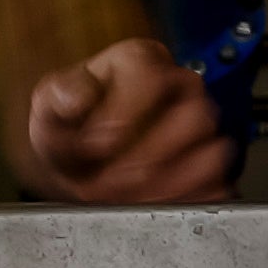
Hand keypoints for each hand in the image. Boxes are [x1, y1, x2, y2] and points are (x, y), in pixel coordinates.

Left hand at [3, 37, 232, 208]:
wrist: (78, 162)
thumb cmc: (70, 126)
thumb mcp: (49, 105)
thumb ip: (59, 95)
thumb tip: (77, 98)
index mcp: (141, 60)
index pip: (151, 75)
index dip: (124, 113)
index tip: (95, 144)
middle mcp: (181, 86)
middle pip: (194, 117)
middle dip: (146, 160)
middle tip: (107, 183)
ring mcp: (201, 127)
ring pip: (213, 154)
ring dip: (168, 185)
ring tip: (128, 200)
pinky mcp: (209, 164)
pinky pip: (218, 187)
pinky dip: (185, 203)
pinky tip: (150, 207)